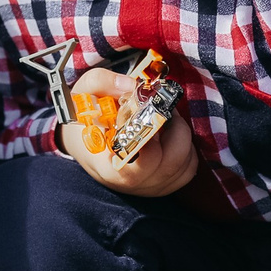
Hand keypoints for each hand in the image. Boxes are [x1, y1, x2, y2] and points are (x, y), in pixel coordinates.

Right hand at [59, 65, 199, 196]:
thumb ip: (102, 83)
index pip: (133, 171)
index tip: (147, 116)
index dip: (147, 146)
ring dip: (181, 135)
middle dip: (172, 129)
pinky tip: (170, 133)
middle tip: (163, 107)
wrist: (82, 140)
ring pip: (183, 165)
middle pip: (167, 165)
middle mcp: (129, 183)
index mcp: (106, 167)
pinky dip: (186, 147)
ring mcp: (148, 187)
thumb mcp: (82, 94)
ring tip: (165, 116)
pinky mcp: (164, 185)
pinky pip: (188, 168)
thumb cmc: (82, 119)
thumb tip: (132, 85)